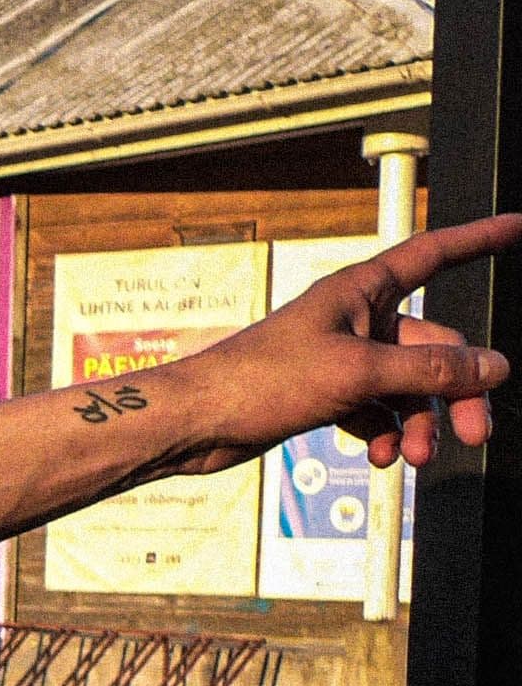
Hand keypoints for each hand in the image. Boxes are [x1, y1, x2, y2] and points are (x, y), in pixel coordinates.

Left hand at [151, 214, 519, 474]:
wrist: (195, 425)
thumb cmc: (258, 382)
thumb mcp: (357, 374)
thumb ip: (429, 370)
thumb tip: (493, 368)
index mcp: (360, 292)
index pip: (434, 254)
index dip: (479, 240)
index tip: (519, 226)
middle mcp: (354, 320)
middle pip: (434, 346)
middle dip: (456, 392)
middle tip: (474, 436)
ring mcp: (340, 358)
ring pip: (407, 385)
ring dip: (420, 422)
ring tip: (419, 458)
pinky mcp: (324, 395)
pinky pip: (376, 411)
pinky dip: (385, 434)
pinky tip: (383, 458)